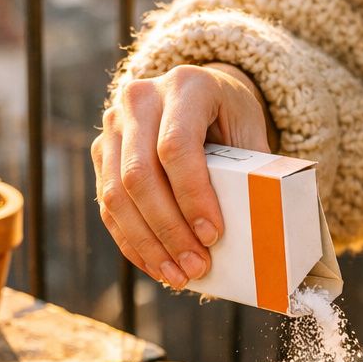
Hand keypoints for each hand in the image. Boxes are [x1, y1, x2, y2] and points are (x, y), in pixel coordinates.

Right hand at [92, 62, 272, 288]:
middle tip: (197, 266)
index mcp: (185, 85)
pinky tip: (157, 266)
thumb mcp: (249, 131)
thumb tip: (260, 229)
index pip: (177, 147)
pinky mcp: (102, 153)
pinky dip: (132, 242)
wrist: (196, 95)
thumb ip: (253, 170)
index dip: (193, 197)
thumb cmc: (229, 118)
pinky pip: (107, 206)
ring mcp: (113, 125)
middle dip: (169, 229)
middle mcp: (139, 98)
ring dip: (148, 244)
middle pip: (140, 174)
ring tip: (178, 276)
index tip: (213, 236)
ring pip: (116, 195)